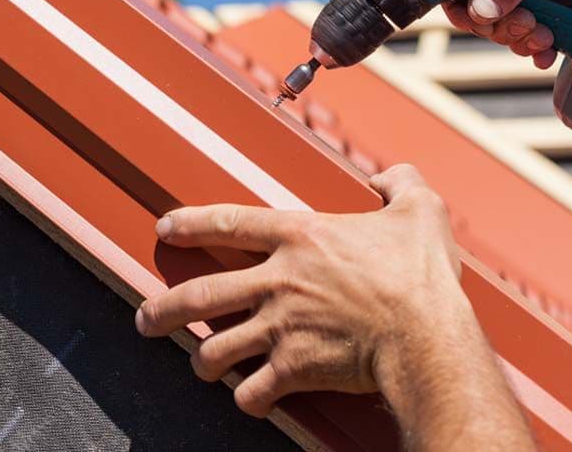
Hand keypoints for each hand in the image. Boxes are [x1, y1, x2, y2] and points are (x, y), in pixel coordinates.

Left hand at [135, 164, 462, 417]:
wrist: (425, 334)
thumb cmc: (420, 272)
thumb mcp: (419, 208)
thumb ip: (400, 182)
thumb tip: (388, 176)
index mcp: (302, 236)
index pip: (230, 222)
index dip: (191, 223)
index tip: (165, 228)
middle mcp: (279, 280)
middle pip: (200, 294)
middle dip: (163, 308)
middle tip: (146, 316)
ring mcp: (281, 327)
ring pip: (214, 349)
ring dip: (202, 358)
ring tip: (200, 362)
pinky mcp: (293, 369)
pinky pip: (251, 391)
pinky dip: (247, 396)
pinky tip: (251, 395)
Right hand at [443, 0, 571, 68]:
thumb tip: (479, 12)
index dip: (465, 9)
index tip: (485, 22)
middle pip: (482, 11)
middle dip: (503, 28)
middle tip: (528, 26)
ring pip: (507, 24)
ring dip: (521, 40)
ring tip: (546, 38)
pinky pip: (531, 29)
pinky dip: (537, 44)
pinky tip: (550, 51)